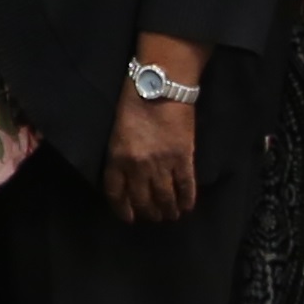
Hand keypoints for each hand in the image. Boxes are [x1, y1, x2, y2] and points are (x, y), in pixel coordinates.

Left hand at [102, 86, 199, 224]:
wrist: (160, 86)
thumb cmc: (133, 102)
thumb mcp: (117, 132)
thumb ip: (120, 156)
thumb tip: (128, 177)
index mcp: (117, 158)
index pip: (116, 193)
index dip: (122, 209)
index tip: (129, 217)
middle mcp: (137, 166)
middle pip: (142, 200)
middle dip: (148, 212)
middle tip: (154, 216)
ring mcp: (161, 164)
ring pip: (164, 197)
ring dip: (168, 210)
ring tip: (170, 215)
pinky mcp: (183, 158)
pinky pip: (185, 185)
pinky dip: (187, 199)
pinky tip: (187, 207)